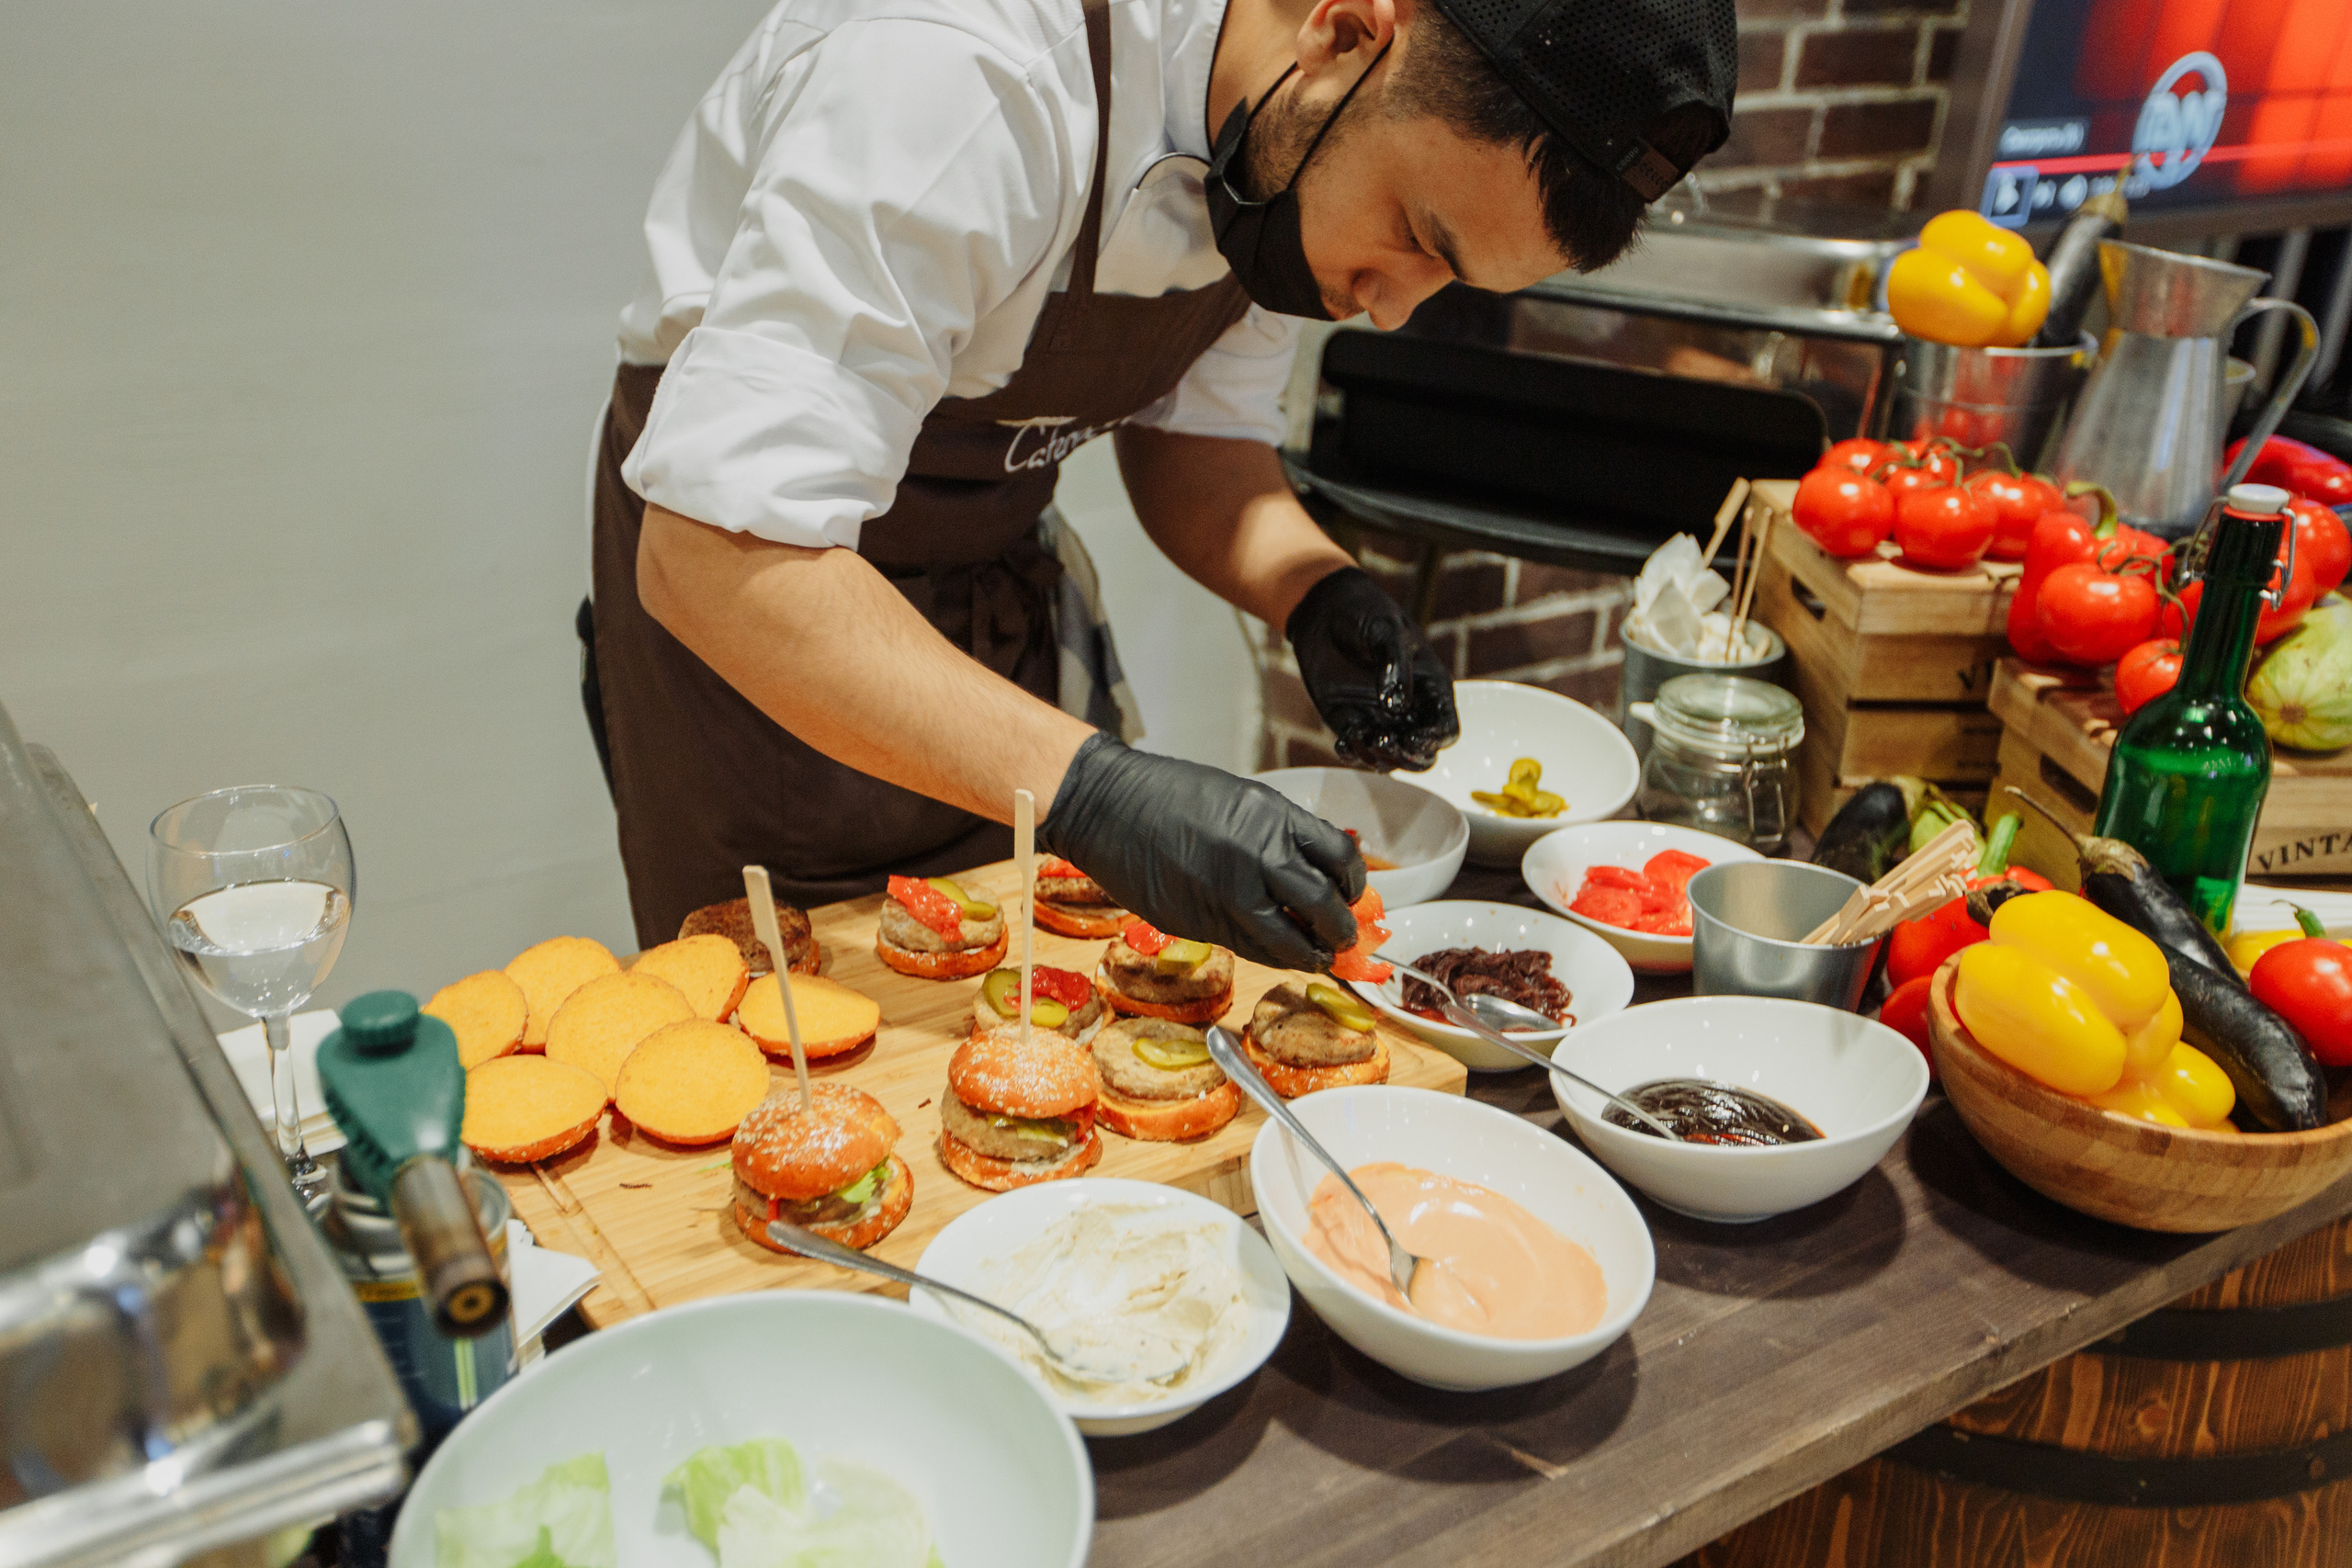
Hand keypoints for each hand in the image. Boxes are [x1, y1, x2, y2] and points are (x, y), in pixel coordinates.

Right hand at [1040, 734, 1365, 970]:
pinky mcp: (1202, 922)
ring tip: (1317, 956)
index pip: (1340, 857)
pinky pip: (1251, 948)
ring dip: (1311, 954)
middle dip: (1341, 929)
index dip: (1354, 883)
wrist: (1108, 807)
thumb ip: (1278, 836)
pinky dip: (1272, 955)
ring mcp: (1230, 894)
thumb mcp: (1241, 801)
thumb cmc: (1169, 796)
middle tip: (1344, 937)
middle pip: (1323, 906)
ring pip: (1288, 940)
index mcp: (1272, 817)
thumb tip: (1312, 873)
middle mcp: (1258, 857)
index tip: (1352, 894)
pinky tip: (1278, 952)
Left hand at [1286, 567, 1457, 771]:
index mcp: (1430, 688)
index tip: (1413, 737)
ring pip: (1390, 758)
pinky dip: (1351, 753)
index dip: (1433, 740)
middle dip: (1407, 757)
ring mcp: (1380, 719)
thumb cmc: (1366, 613)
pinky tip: (1343, 741)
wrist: (1325, 610)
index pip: (1445, 729)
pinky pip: (1356, 749)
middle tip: (1386, 742)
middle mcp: (1409, 710)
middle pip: (1421, 754)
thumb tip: (1397, 706)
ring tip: (1362, 736)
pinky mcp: (1350, 721)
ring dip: (1379, 758)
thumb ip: (1394, 666)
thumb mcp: (1386, 630)